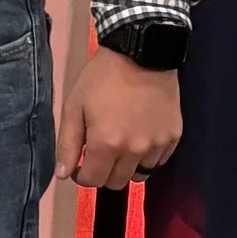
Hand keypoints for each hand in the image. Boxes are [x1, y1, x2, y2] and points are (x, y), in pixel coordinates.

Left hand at [57, 50, 180, 189]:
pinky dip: (147, 157)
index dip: (81, 175)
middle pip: (116, 183)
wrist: (142, 54)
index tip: (79, 164)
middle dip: (102, 173)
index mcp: (106, 144)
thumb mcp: (75, 106)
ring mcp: (157, 145)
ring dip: (126, 166)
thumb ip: (67, 143)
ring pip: (139, 175)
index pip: (92, 181)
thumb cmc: (102, 78)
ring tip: (120, 144)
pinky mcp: (173, 137)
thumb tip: (62, 174)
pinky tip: (139, 136)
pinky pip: (158, 161)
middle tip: (98, 152)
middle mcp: (134, 150)